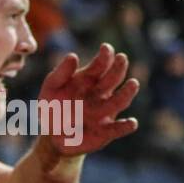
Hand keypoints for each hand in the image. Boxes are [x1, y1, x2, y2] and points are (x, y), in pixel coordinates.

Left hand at [36, 42, 139, 157]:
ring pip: (120, 101)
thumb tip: (73, 56)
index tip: (106, 48)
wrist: (52, 135)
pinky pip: (117, 128)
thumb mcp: (51, 88)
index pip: (101, 64)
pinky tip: (131, 122)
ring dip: (127, 92)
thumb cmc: (53, 107)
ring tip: (133, 83)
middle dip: (119, 68)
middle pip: (114, 78)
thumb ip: (60, 73)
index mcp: (89, 79)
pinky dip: (125, 126)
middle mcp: (101, 93)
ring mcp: (105, 111)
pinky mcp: (105, 131)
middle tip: (121, 58)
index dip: (105, 55)